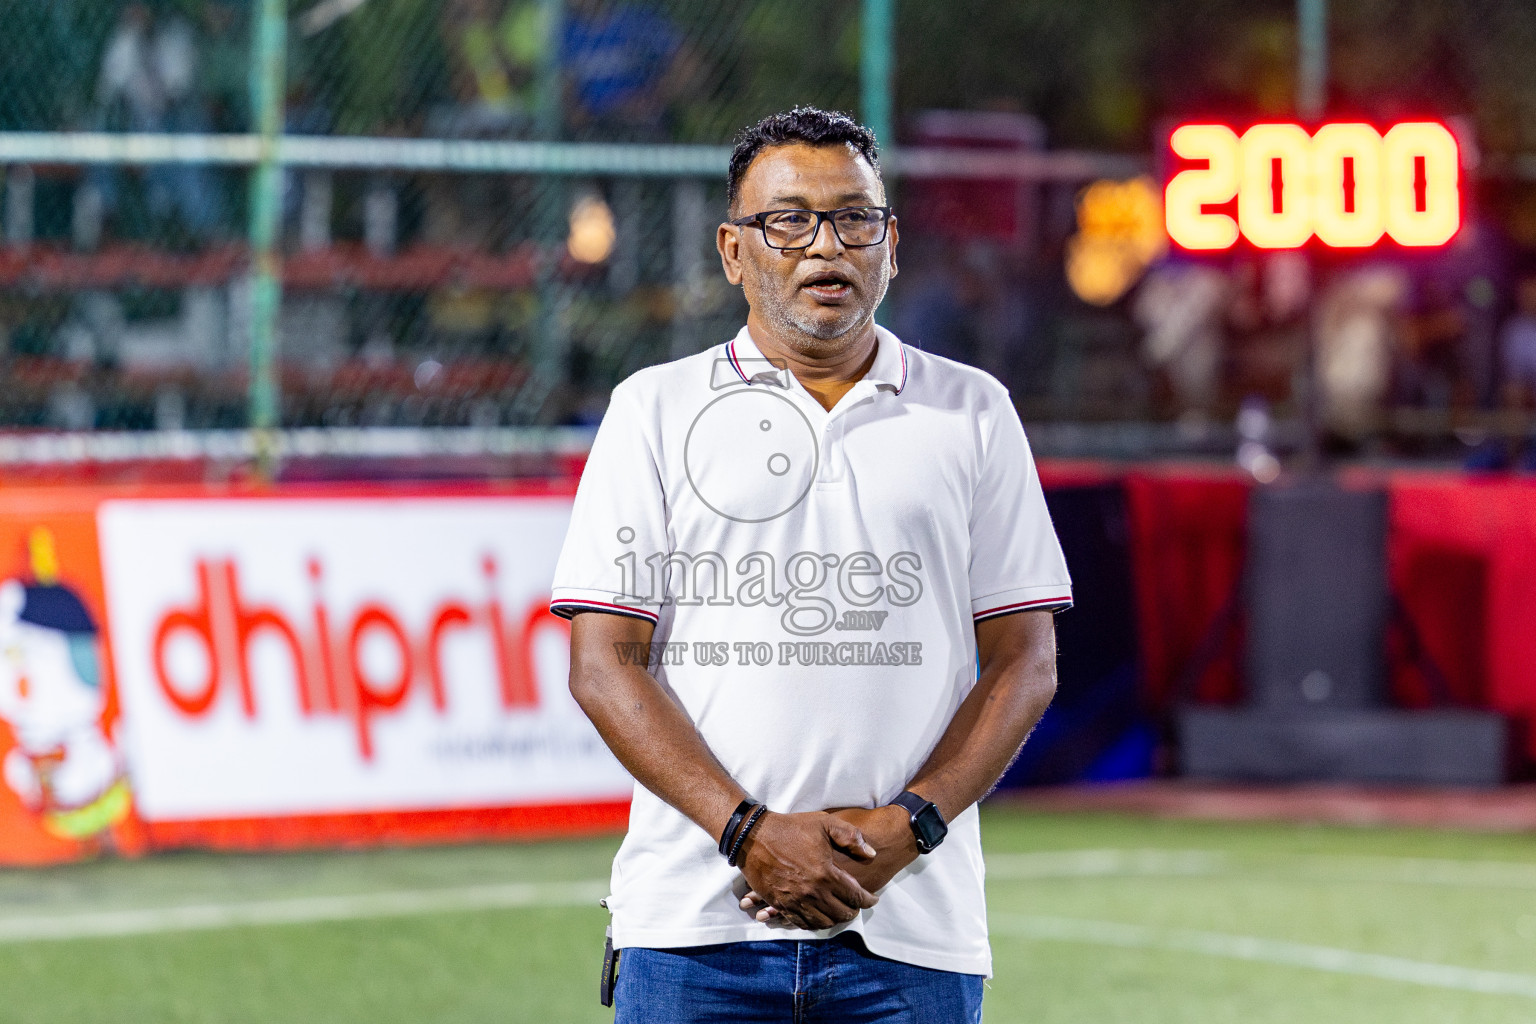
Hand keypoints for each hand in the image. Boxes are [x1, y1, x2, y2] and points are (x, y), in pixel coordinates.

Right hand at [734, 810, 878, 930]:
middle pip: (841, 913)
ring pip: (824, 922)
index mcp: (826, 873)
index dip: (868, 900)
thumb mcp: (824, 822)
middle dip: (853, 910)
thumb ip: (851, 837)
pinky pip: (802, 923)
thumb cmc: (790, 828)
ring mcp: (795, 901)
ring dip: (836, 919)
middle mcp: (812, 892)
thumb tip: (871, 853)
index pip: (855, 896)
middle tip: (856, 905)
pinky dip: (815, 923)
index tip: (873, 899)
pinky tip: (820, 916)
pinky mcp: (781, 905)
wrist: (753, 837)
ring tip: (840, 911)